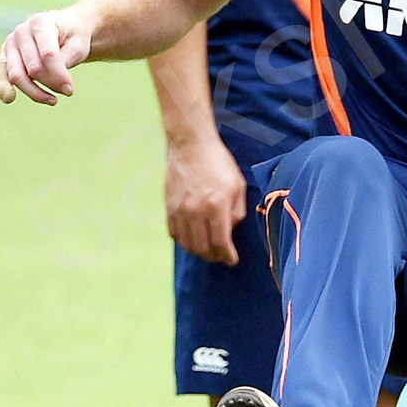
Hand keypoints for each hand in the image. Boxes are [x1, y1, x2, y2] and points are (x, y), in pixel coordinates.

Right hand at [0, 10, 91, 104]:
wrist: (63, 29)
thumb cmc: (73, 37)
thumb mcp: (78, 46)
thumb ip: (66, 60)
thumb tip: (51, 80)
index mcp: (41, 23)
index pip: (48, 54)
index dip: (59, 75)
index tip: (70, 90)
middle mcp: (21, 31)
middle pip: (33, 67)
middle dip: (52, 83)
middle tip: (69, 91)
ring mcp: (10, 43)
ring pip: (16, 75)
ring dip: (35, 92)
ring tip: (53, 100)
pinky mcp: (5, 56)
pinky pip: (1, 74)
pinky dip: (4, 87)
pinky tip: (9, 98)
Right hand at [165, 137, 247, 265]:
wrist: (191, 146)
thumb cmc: (219, 163)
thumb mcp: (237, 185)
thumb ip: (237, 211)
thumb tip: (231, 230)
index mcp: (216, 205)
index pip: (221, 242)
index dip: (227, 256)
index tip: (232, 260)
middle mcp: (196, 211)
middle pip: (203, 248)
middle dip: (214, 257)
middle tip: (222, 256)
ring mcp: (179, 210)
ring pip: (187, 244)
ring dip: (199, 251)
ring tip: (208, 250)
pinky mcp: (168, 207)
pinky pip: (174, 234)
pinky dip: (184, 241)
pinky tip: (193, 238)